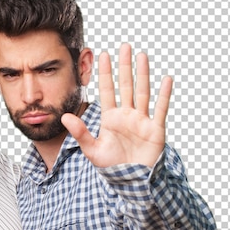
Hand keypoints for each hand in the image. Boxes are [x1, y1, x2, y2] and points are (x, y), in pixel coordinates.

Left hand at [62, 43, 172, 167]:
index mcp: (111, 119)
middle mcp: (127, 116)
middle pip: (125, 86)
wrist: (131, 183)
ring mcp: (142, 121)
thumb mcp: (92, 151)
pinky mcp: (155, 130)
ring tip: (142, 55)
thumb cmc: (112, 168)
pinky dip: (164, 95)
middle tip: (124, 46)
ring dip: (142, 74)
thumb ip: (80, 133)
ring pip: (142, 92)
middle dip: (124, 67)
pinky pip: (160, 109)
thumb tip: (64, 117)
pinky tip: (166, 79)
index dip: (106, 73)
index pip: (107, 91)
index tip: (103, 54)